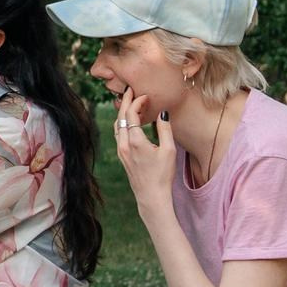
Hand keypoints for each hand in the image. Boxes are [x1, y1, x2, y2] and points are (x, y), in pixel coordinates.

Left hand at [110, 90, 177, 212]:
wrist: (151, 196)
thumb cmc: (162, 175)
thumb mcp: (169, 150)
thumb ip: (165, 129)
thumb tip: (162, 113)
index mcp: (135, 141)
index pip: (131, 114)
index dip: (137, 102)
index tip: (145, 96)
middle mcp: (124, 144)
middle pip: (121, 117)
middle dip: (126, 102)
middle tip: (130, 90)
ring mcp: (121, 151)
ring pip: (117, 125)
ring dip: (122, 112)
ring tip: (129, 103)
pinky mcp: (122, 156)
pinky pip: (118, 134)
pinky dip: (122, 123)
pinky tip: (129, 122)